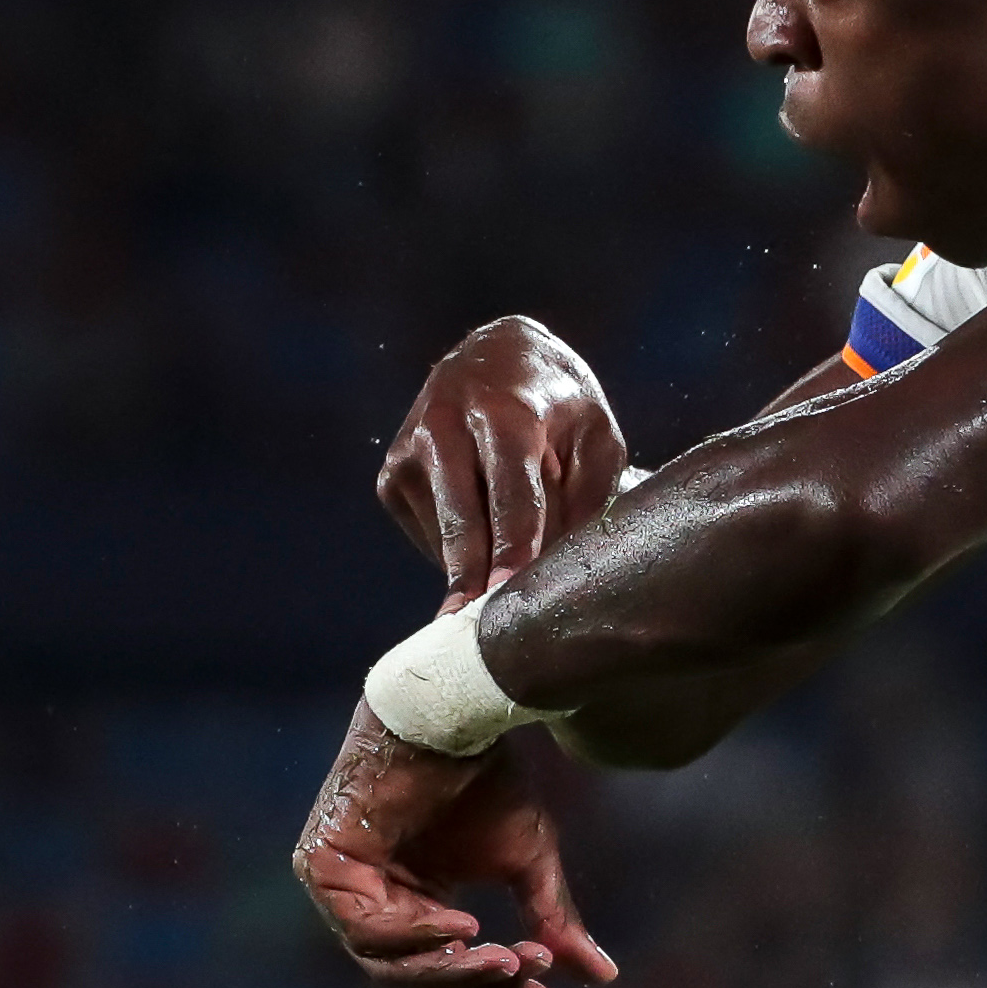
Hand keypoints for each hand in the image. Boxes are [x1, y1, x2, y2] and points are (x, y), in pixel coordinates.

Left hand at [293, 702, 618, 987]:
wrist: (457, 716)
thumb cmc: (487, 777)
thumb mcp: (527, 859)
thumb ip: (552, 918)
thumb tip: (604, 975)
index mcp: (415, 899)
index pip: (449, 965)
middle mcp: (375, 898)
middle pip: (418, 971)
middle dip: (474, 981)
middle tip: (523, 973)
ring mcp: (344, 885)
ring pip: (388, 961)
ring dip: (448, 966)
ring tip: (501, 955)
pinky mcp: (323, 865)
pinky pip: (365, 926)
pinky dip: (413, 934)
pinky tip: (462, 924)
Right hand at [379, 316, 628, 608]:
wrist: (495, 353)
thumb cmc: (558, 404)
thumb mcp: (595, 433)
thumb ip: (588, 494)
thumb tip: (561, 568)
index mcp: (504, 412)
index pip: (511, 493)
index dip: (513, 547)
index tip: (507, 592)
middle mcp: (445, 426)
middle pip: (463, 521)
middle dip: (473, 579)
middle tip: (476, 634)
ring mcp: (409, 453)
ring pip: (446, 537)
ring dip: (480, 566)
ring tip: (513, 572)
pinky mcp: (390, 478)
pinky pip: (430, 536)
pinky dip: (461, 550)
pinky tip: (485, 531)